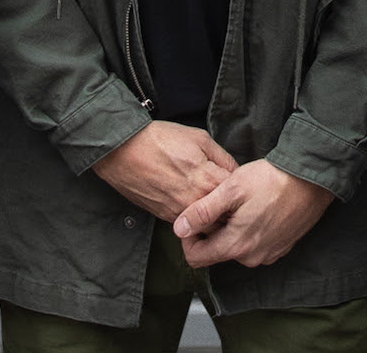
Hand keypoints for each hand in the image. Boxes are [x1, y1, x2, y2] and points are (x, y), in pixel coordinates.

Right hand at [92, 121, 238, 222]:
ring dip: (214, 220)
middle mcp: (198, 202)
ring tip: (214, 206)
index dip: (243, 192)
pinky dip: (195, 221)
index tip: (243, 188)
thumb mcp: (199, 138)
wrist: (123, 151)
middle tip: (233, 203)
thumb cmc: (160, 139)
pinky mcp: (166, 218)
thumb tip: (235, 172)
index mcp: (210, 180)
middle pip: (227, 219)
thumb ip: (222, 158)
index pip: (240, 197)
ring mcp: (181, 213)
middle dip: (232, 212)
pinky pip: (189, 226)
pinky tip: (194, 206)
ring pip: (208, 228)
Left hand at [172, 159, 333, 268]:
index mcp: (235, 245)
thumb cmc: (271, 180)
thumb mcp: (231, 189)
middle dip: (211, 232)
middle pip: (215, 253)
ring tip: (238, 204)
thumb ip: (202, 211)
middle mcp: (251, 258)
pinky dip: (248, 231)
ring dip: (230, 230)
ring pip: (235, 248)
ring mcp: (267, 255)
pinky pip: (254, 245)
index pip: (196, 258)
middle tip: (218, 204)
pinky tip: (255, 209)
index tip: (193, 217)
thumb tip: (178, 229)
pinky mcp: (279, 248)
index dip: (187, 238)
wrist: (311, 180)